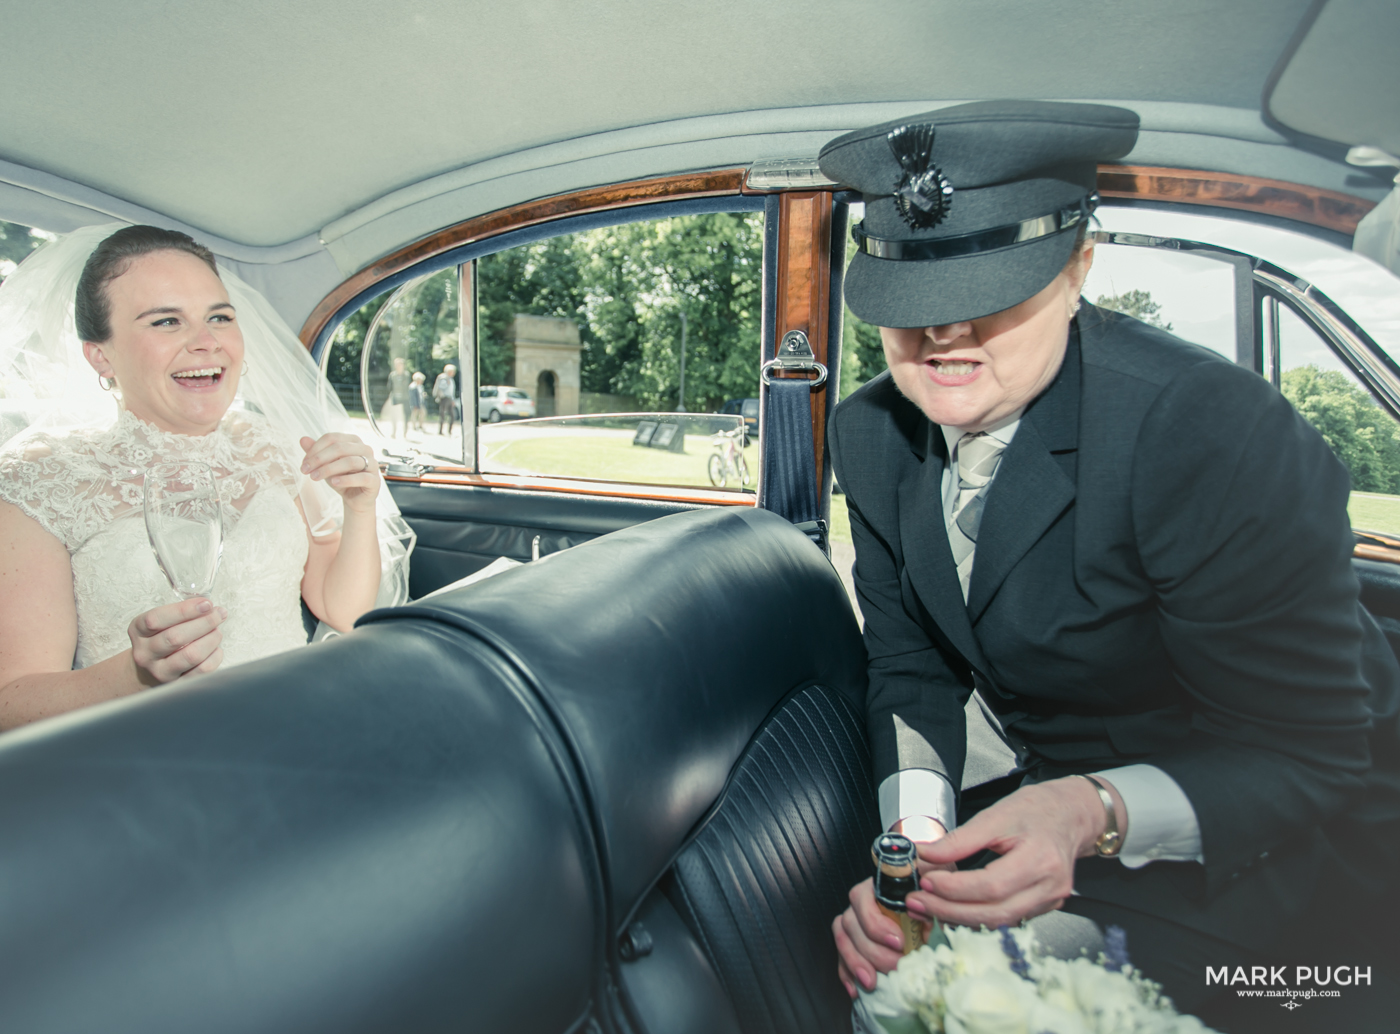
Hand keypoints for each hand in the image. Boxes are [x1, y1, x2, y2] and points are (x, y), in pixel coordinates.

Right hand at [127, 597, 226, 685]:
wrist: (148, 671)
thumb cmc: (160, 639)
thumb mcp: (160, 623)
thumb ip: (180, 613)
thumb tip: (208, 607)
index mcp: (138, 631)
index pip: (156, 619)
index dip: (184, 610)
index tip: (206, 603)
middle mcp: (145, 653)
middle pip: (175, 637)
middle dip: (204, 623)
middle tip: (219, 614)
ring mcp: (159, 672)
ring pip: (191, 655)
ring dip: (211, 639)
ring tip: (217, 631)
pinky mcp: (175, 685)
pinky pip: (202, 671)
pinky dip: (214, 656)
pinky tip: (216, 649)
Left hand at [300, 433, 379, 513]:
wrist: (354, 498)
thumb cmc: (341, 478)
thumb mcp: (325, 465)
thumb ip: (316, 452)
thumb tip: (303, 439)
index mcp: (353, 441)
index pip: (332, 438)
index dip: (315, 449)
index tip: (304, 463)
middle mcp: (365, 449)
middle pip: (340, 448)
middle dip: (319, 459)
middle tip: (306, 470)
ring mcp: (372, 464)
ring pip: (349, 461)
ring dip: (329, 469)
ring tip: (315, 477)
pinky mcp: (375, 480)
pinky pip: (361, 477)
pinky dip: (345, 480)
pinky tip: (333, 482)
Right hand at [832, 817, 947, 997]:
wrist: (935, 898)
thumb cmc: (933, 889)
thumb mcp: (937, 884)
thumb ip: (933, 895)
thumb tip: (931, 918)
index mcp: (877, 884)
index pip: (862, 899)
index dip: (876, 923)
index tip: (899, 942)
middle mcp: (862, 901)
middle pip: (852, 924)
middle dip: (873, 950)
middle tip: (896, 966)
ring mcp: (855, 920)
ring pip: (844, 939)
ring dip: (856, 962)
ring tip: (872, 982)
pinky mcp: (854, 940)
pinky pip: (842, 955)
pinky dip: (847, 972)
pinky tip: (856, 989)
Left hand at [904, 778, 1109, 929]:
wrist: (1071, 815)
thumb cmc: (1037, 810)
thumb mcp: (996, 814)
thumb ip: (960, 839)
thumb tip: (926, 854)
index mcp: (1040, 858)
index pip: (992, 884)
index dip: (955, 888)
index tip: (926, 879)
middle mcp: (1050, 886)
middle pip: (995, 912)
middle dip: (950, 910)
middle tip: (917, 901)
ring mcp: (1050, 900)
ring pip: (999, 922)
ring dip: (959, 918)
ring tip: (928, 905)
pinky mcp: (1044, 906)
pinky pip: (1007, 919)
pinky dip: (977, 916)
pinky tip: (953, 908)